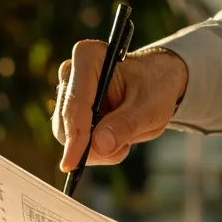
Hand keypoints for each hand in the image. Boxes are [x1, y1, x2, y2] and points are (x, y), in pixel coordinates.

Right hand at [53, 41, 188, 170]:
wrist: (157, 83)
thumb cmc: (155, 87)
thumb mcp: (150, 108)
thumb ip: (125, 125)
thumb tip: (98, 146)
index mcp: (88, 57)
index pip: (75, 104)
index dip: (74, 136)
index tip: (72, 164)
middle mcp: (70, 72)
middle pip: (65, 122)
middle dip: (89, 145)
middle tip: (123, 147)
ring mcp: (66, 92)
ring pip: (66, 135)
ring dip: (94, 149)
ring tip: (124, 139)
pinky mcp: (67, 110)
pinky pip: (72, 140)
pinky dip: (94, 148)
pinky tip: (114, 138)